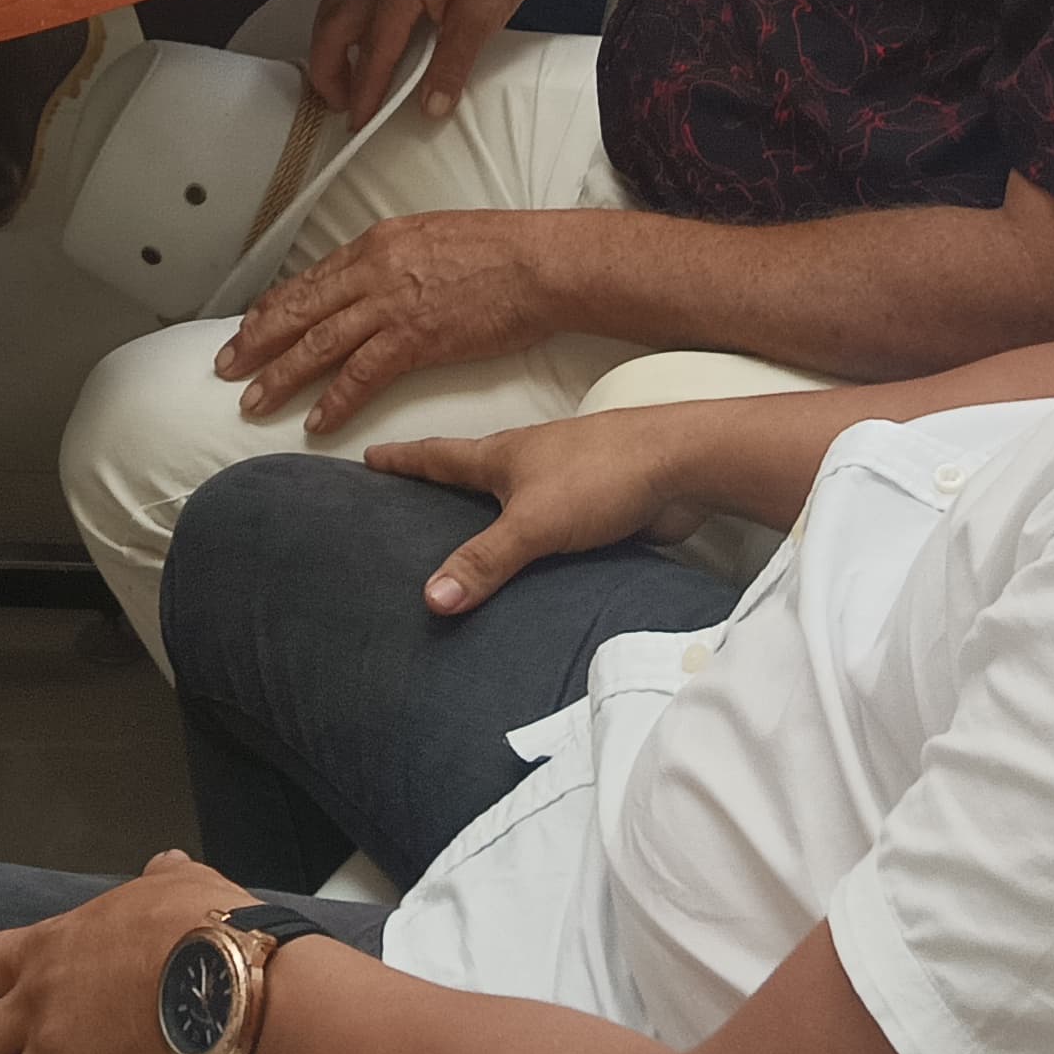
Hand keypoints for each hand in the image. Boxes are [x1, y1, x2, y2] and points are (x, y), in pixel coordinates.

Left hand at [217, 209, 565, 430]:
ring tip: (253, 402)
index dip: (271, 310)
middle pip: (297, 311)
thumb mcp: (430, 237)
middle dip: (255, 342)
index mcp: (375, 245)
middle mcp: (371, 271)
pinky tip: (315, 422)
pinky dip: (334, 401)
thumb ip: (393, 260)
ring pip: (316, 345)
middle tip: (226, 368)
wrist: (539, 263)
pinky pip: (361, 375)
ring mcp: (389, 306)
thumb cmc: (499, 250)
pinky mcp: (415, 339)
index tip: (248, 329)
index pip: (308, 281)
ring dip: (279, 377)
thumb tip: (372, 281)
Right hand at [304, 0, 549, 122]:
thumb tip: (431, 107)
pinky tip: (367, 45)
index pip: (374, 50)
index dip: (364, 91)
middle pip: (333, 25)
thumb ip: (452, 65)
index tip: (358, 123)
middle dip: (327, 68)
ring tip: (345, 79)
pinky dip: (348, 28)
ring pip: (336, 8)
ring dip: (332, 46)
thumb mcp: (480, 19)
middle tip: (340, 103)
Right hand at [365, 414, 709, 613]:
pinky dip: (531, 543)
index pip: (438, 455)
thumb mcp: (532, 523)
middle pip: (474, 471)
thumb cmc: (603, 476)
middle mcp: (530, 463)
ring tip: (463, 536)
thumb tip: (431, 598)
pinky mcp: (597, 508)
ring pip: (515, 500)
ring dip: (489, 514)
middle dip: (440, 483)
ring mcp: (565, 483)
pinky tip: (531, 567)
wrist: (683, 465)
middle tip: (408, 496)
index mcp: (503, 455)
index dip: (402, 459)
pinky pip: (552, 529)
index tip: (369, 457)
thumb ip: (484, 561)